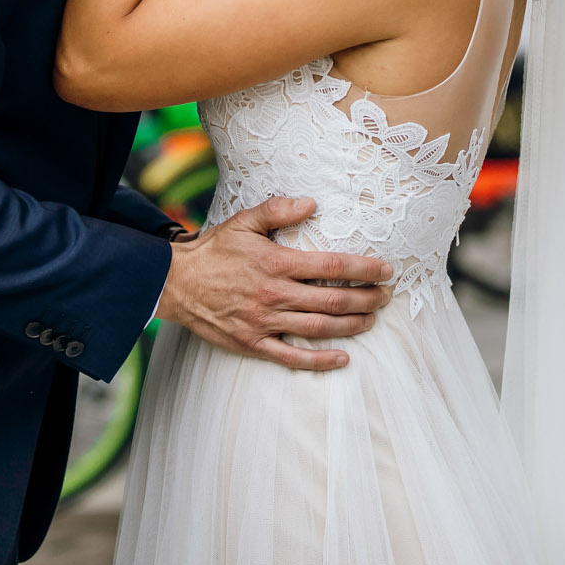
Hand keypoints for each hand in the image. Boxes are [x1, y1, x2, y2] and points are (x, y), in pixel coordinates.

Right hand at [154, 197, 393, 371]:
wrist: (176, 283)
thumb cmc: (214, 251)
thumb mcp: (243, 222)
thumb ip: (278, 210)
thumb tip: (312, 203)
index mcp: (277, 263)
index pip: (331, 266)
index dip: (364, 269)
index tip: (386, 270)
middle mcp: (275, 294)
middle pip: (333, 300)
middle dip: (367, 299)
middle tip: (387, 296)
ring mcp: (265, 322)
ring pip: (319, 328)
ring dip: (351, 326)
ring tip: (372, 320)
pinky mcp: (254, 344)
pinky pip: (292, 357)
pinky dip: (320, 360)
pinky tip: (343, 358)